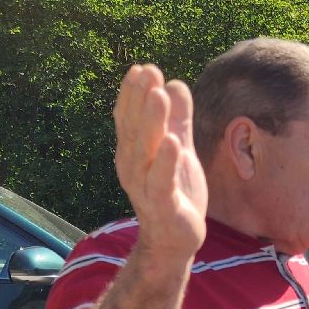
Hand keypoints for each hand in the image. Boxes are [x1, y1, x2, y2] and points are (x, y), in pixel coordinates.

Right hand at [113, 64, 206, 263]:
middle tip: (148, 72)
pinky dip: (166, 162)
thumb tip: (174, 83)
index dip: (133, 94)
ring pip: (145, 151)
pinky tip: (174, 143)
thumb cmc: (175, 192)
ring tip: (158, 96)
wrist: (174, 240)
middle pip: (135, 129)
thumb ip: (178, 119)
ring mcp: (145, 186)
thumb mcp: (179, 149)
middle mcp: (133, 167)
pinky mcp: (163, 205)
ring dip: (151, 123)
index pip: (129, 118)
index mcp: (134, 152)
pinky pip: (162, 181)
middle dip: (140, 99)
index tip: (142, 68)